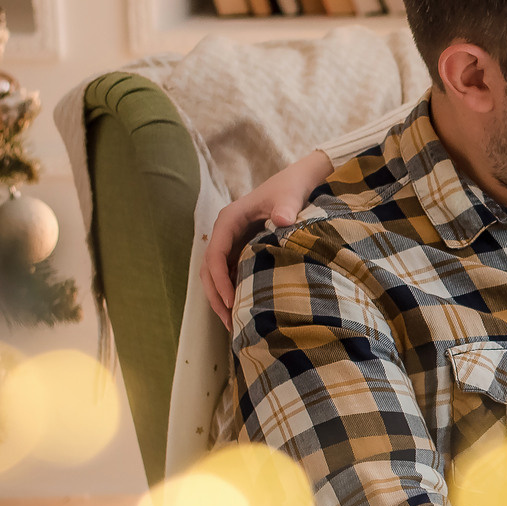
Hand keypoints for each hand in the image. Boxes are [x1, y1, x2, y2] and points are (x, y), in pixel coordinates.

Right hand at [201, 147, 333, 319]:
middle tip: (229, 322)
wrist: (297, 182)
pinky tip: (242, 310)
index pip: (215, 255)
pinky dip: (231, 291)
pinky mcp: (240, 249)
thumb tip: (282, 220)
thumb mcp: (289, 196)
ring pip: (215, 274)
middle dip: (216, 296)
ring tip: (233, 323)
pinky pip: (229, 273)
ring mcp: (231, 241)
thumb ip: (286, 207)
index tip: (231, 301)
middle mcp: (225, 232)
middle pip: (209, 269)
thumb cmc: (291, 188)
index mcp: (229, 220)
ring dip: (220, 297)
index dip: (220, 280)